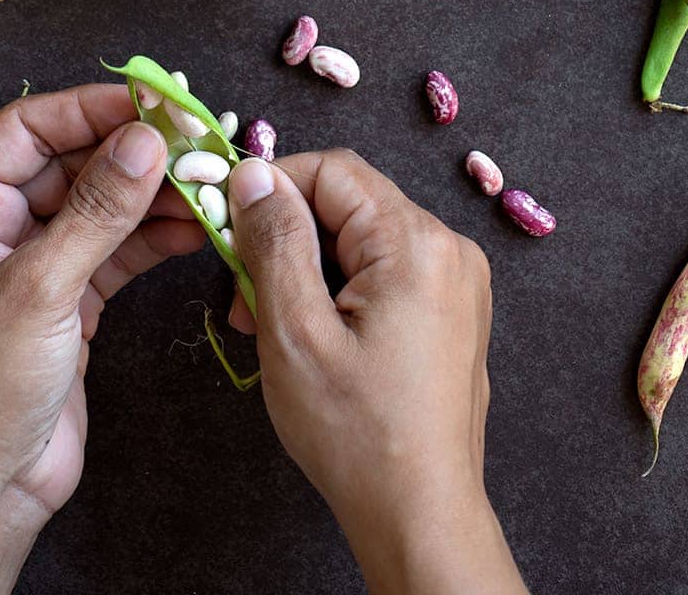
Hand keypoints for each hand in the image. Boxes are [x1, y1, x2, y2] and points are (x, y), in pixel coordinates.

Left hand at [0, 87, 202, 594]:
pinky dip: (153, 235)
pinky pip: (114, 247)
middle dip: (133, 150)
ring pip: (99, 203)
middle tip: (197, 137)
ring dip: (152, 193)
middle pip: (70, 161)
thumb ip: (98, 210)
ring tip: (209, 180)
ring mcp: (29, 259)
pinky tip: (196, 224)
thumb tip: (147, 138)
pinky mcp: (65, 296)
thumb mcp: (39, 289)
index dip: (92, 107)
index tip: (156, 96)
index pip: (28, 128)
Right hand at [226, 150, 527, 594]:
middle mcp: (449, 249)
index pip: (332, 171)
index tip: (229, 227)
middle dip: (286, 239)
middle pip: (347, 205)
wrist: (421, 517)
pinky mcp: (452, 313)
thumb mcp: (295, 331)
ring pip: (361, 241)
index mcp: (416, 243)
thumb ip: (274, 241)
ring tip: (268, 326)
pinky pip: (385, 273)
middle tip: (243, 297)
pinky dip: (339, 291)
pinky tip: (310, 337)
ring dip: (306, 270)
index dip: (273, 188)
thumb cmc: (358, 434)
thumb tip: (255, 174)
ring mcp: (457, 283)